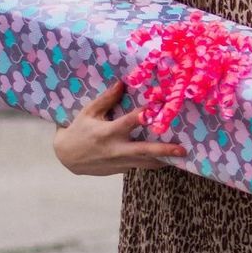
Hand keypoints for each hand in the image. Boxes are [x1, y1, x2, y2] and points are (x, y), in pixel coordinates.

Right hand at [53, 80, 186, 175]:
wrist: (67, 158)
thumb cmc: (78, 131)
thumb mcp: (88, 113)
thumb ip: (106, 99)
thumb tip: (122, 83)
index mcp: (107, 133)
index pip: (128, 123)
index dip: (142, 116)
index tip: (157, 109)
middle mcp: (116, 149)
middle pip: (143, 151)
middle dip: (164, 150)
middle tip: (182, 149)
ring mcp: (120, 162)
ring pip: (147, 163)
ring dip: (166, 160)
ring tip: (184, 157)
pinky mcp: (122, 169)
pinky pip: (141, 165)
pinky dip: (155, 161)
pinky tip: (169, 158)